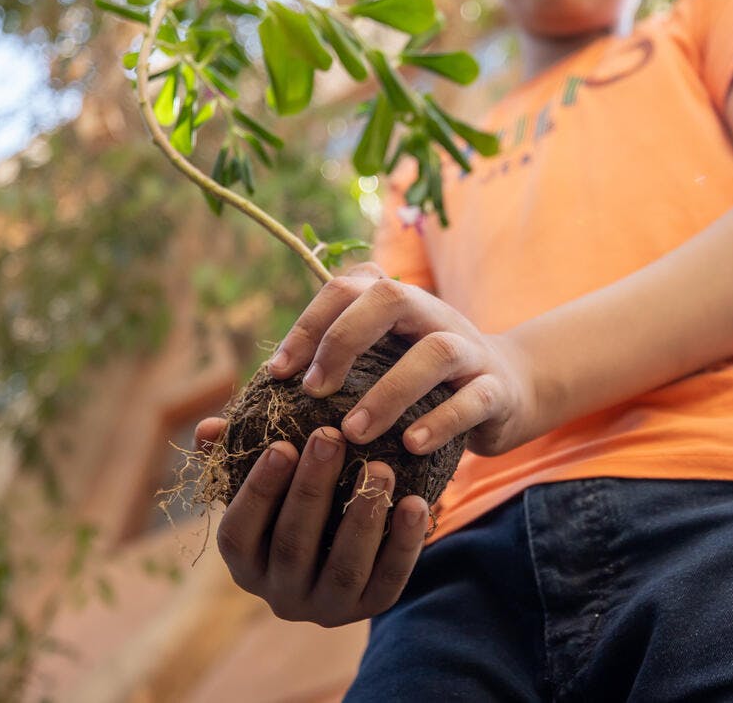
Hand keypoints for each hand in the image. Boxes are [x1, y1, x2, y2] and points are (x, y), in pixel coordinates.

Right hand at [194, 417, 429, 626]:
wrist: (344, 548)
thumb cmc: (292, 502)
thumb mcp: (265, 482)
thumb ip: (235, 454)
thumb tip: (209, 428)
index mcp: (246, 563)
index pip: (239, 534)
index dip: (258, 491)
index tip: (281, 444)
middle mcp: (280, 595)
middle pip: (293, 545)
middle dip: (312, 488)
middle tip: (332, 436)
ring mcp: (326, 607)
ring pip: (343, 567)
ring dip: (362, 516)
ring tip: (380, 468)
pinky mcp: (370, 609)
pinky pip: (389, 580)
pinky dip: (403, 543)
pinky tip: (415, 503)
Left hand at [269, 262, 541, 457]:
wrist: (509, 392)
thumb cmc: (422, 386)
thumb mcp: (375, 370)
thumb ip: (318, 381)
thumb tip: (223, 420)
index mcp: (398, 304)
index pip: (348, 286)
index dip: (309, 324)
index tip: (277, 372)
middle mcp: (434, 315)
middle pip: (392, 296)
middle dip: (344, 339)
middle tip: (312, 392)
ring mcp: (470, 350)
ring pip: (436, 350)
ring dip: (390, 391)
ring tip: (354, 432)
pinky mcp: (497, 390)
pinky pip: (473, 399)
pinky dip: (441, 421)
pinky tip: (410, 446)